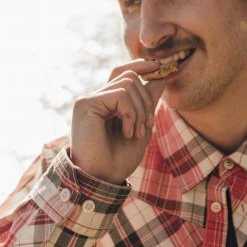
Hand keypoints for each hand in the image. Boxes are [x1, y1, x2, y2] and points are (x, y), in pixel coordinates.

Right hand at [69, 59, 165, 183]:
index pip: (123, 73)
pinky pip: (120, 95)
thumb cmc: (119, 159)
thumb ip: (148, 102)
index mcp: (106, 103)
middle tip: (146, 126)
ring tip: (135, 133)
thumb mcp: (141, 126)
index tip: (161, 68)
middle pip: (130, 77)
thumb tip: (161, 77)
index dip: (141, 66)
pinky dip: (131, 113)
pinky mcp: (86, 104)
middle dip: (146, 101)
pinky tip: (127, 132)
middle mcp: (95, 98)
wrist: (104, 179)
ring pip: (128, 83)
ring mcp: (89, 100)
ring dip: (140, 110)